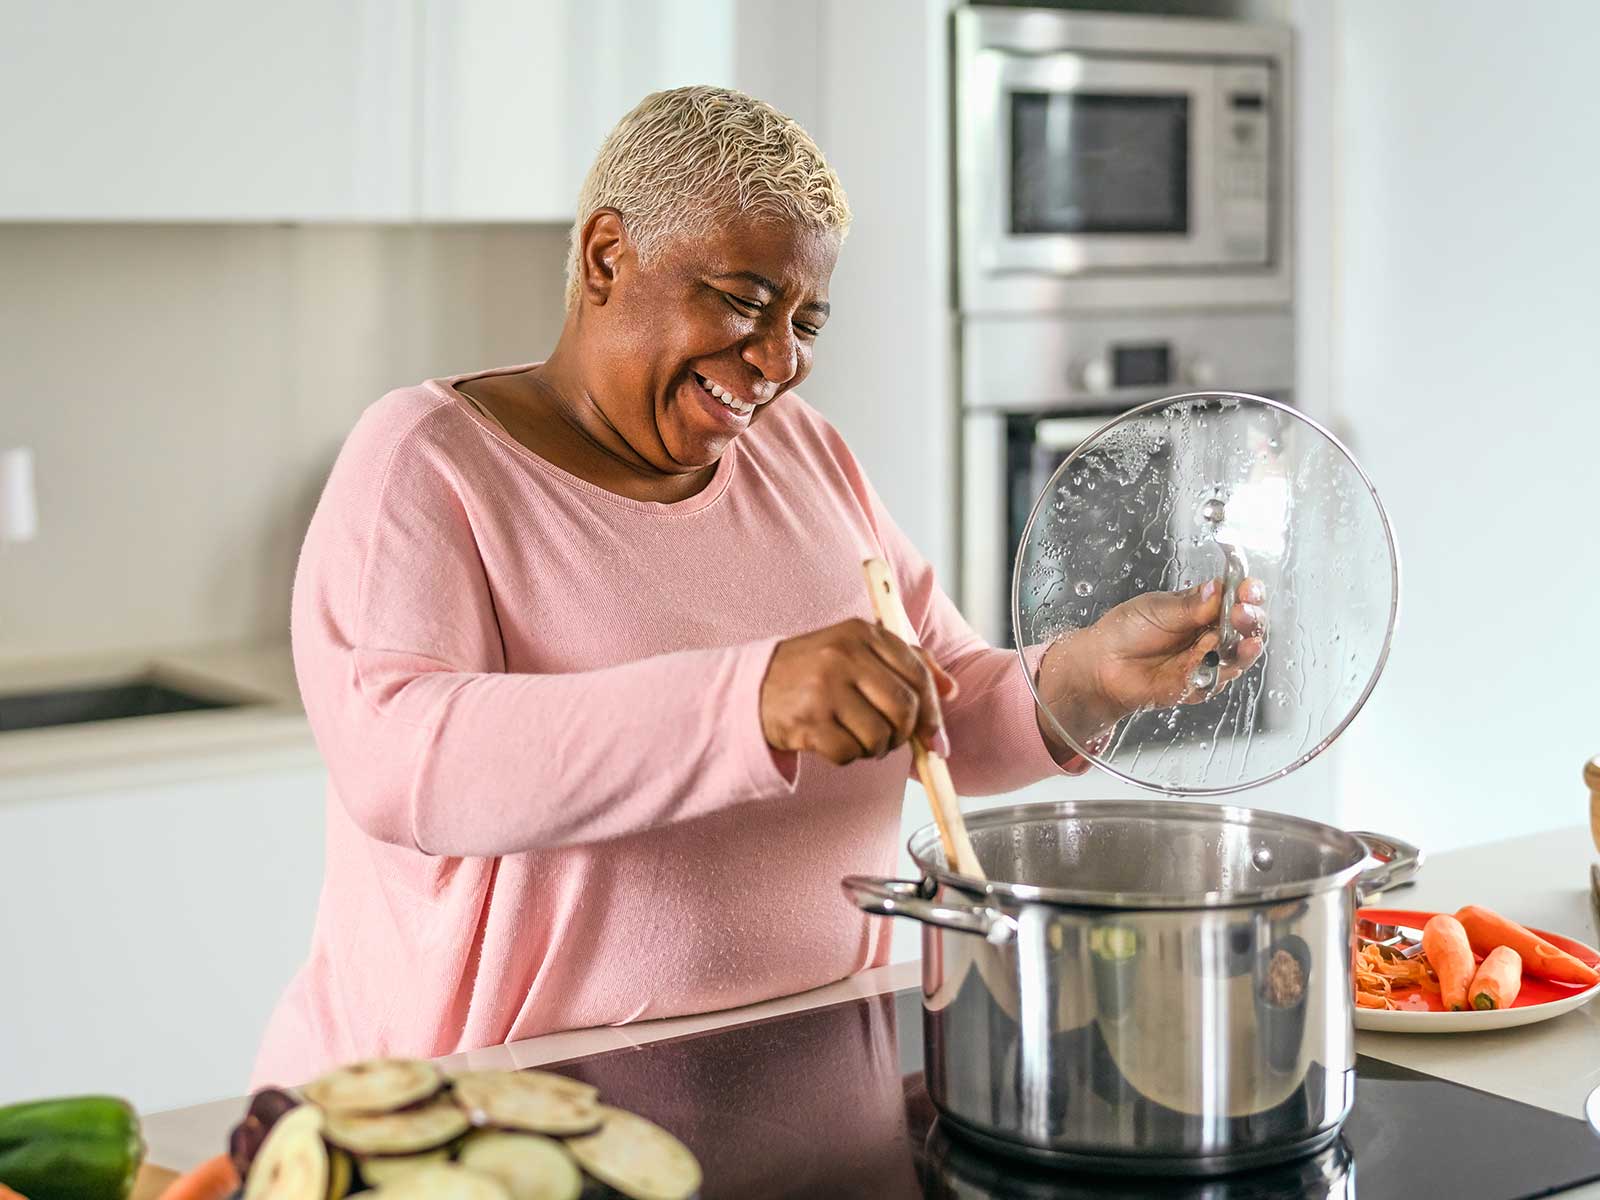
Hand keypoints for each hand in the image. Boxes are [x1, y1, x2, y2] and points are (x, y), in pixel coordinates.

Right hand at [760, 619, 957, 765]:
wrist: (750, 688)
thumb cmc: (813, 671)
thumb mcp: (857, 651)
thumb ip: (906, 662)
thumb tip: (951, 690)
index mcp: (861, 632)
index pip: (917, 674)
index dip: (934, 711)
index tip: (936, 736)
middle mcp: (843, 655)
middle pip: (904, 708)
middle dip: (905, 735)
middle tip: (893, 740)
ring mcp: (823, 688)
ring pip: (879, 736)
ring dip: (875, 748)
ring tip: (857, 737)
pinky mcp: (807, 720)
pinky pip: (849, 753)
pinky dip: (847, 757)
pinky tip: (833, 741)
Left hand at [1036, 577, 1266, 745]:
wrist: (1102, 664)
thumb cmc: (1127, 631)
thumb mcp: (1157, 609)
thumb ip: (1190, 605)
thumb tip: (1217, 588)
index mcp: (1205, 607)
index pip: (1237, 597)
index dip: (1248, 593)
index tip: (1247, 590)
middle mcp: (1213, 633)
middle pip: (1246, 628)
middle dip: (1250, 620)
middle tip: (1242, 613)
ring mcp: (1208, 661)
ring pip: (1239, 657)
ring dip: (1243, 648)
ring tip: (1243, 641)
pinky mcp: (1200, 685)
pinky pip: (1216, 680)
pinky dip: (1215, 670)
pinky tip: (1210, 659)